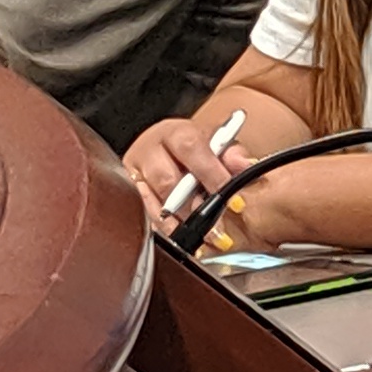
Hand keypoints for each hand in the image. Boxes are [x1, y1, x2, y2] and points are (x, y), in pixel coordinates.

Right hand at [123, 111, 254, 241]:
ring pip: (151, 202)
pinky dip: (163, 230)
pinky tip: (180, 239)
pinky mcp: (125, 194)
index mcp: (174, 132)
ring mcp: (132, 173)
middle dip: (194, 207)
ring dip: (178, 223)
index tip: (233, 200)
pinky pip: (142, 216)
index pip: (190, 149)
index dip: (212, 175)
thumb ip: (232, 154)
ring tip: (201, 238)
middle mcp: (148, 150)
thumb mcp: (215, 143)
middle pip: (167, 180)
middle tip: (215, 227)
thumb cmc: (194, 147)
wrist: (162, 149)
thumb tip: (246, 165)